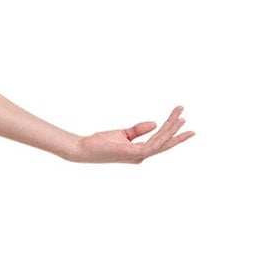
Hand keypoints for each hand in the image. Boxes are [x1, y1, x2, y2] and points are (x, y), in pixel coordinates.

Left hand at [71, 106, 193, 162]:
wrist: (84, 149)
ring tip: (180, 117)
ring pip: (161, 142)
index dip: (172, 130)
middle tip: (183, 113)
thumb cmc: (101, 143)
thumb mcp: (123, 133)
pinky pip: (152, 146)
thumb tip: (155, 123)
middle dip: (175, 128)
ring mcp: (138, 155)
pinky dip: (162, 137)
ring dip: (171, 130)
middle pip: (164, 141)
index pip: (160, 140)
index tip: (182, 118)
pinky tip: (167, 126)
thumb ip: (139, 130)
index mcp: (140, 151)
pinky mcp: (132, 153)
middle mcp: (141, 155)